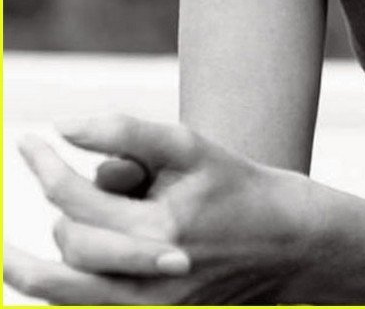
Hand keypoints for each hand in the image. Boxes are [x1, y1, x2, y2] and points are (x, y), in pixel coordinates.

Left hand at [4, 115, 320, 304]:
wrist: (286, 245)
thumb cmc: (235, 186)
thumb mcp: (188, 147)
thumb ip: (125, 134)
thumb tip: (62, 126)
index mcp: (157, 232)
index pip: (74, 200)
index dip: (44, 164)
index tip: (26, 138)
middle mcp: (146, 283)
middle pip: (68, 244)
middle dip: (58, 201)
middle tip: (47, 167)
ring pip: (66, 291)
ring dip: (42, 260)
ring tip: (25, 239)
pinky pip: (87, 308)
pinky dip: (67, 288)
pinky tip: (57, 265)